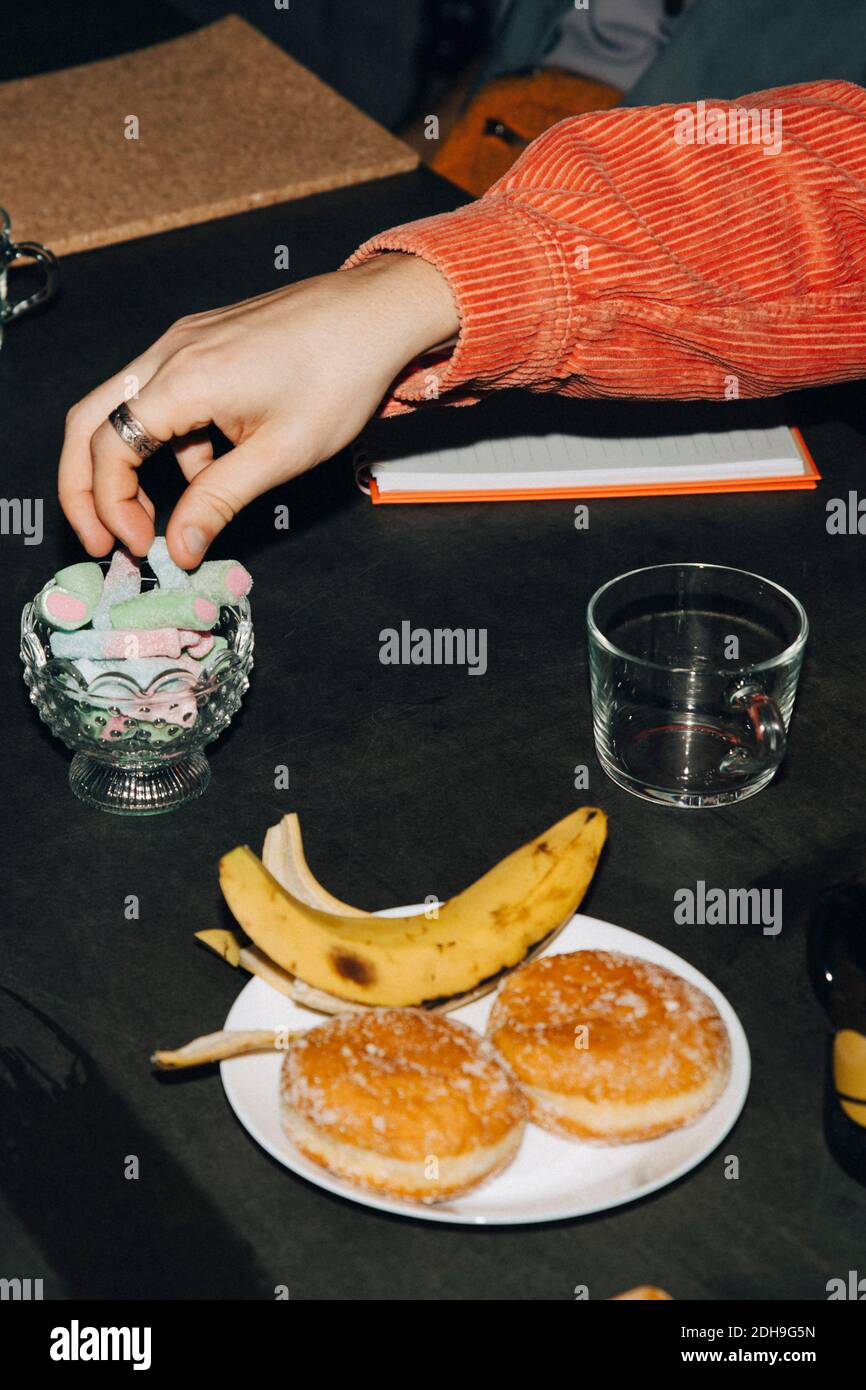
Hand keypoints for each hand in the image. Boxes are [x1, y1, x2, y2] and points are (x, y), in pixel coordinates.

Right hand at [58, 253, 458, 565]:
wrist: (376, 314)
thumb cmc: (340, 374)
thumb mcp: (280, 455)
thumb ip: (219, 502)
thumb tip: (179, 548)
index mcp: (183, 378)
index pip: (109, 447)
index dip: (111, 505)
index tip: (137, 545)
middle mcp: (170, 352)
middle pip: (90, 422)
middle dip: (87, 487)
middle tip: (103, 538)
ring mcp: (184, 342)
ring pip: (123, 409)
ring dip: (129, 468)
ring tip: (159, 519)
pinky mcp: (203, 343)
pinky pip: (162, 396)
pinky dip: (170, 443)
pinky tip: (209, 473)